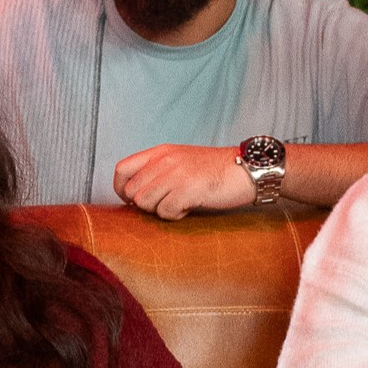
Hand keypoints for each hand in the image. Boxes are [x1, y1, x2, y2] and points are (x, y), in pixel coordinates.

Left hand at [110, 145, 255, 219]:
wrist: (245, 170)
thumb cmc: (214, 170)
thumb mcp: (180, 160)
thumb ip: (157, 171)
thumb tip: (134, 195)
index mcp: (160, 152)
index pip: (121, 169)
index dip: (121, 189)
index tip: (131, 200)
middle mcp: (164, 161)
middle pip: (132, 192)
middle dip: (146, 204)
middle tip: (166, 203)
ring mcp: (175, 175)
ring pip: (145, 204)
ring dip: (160, 210)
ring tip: (179, 203)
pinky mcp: (187, 190)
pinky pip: (165, 213)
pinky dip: (176, 215)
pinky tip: (189, 207)